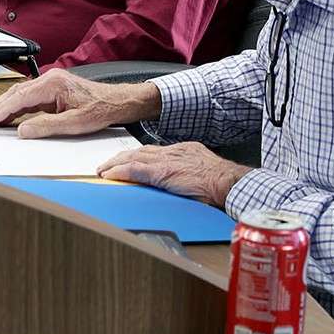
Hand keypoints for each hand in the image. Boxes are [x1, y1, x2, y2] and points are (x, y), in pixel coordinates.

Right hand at [0, 70, 160, 137]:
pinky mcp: (53, 89)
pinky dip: (17, 105)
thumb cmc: (100, 109)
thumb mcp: (74, 124)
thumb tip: (22, 130)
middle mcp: (49, 79)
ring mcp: (50, 82)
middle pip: (16, 92)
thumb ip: (46, 126)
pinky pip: (29, 95)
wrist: (117, 102)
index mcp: (53, 84)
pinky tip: (10, 114)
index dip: (3, 110)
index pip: (21, 97)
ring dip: (6, 105)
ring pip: (21, 93)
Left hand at [96, 141, 249, 207]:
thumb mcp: (203, 171)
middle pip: (140, 151)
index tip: (128, 159)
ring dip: (115, 164)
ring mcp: (167, 161)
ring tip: (103, 169)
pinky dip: (120, 172)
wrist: (230, 182)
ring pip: (134, 157)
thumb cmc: (222, 182)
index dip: (138, 155)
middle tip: (107, 164)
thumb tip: (182, 182)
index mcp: (183, 150)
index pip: (154, 151)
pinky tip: (109, 175)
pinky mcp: (163, 172)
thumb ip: (189, 173)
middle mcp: (173, 152)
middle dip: (122, 157)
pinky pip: (135, 170)